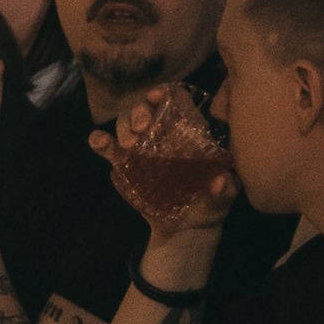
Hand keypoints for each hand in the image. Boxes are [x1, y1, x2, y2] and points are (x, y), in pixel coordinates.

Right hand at [94, 84, 234, 238]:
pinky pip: (110, 148)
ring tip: (129, 144)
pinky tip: (97, 140)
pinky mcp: (125, 165)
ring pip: (126, 123)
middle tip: (142, 128)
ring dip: (123, 126)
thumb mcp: (223, 198)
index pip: (176, 101)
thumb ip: (226, 188)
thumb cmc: (209, 206)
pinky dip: (101, 141)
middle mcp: (162, 134)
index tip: (157, 95)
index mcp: (188, 133)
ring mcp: (142, 149)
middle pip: (147, 108)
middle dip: (141, 111)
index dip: (166, 93)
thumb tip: (220, 181)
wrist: (185, 230)